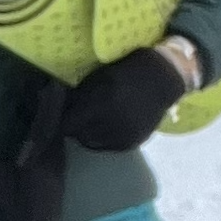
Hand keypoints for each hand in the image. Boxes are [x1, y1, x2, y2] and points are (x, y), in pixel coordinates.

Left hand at [62, 46, 187, 150]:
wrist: (163, 79)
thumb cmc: (125, 74)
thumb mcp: (97, 78)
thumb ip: (77, 97)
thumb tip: (58, 111)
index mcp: (102, 103)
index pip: (68, 124)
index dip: (61, 120)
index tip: (60, 115)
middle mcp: (113, 123)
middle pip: (78, 135)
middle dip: (74, 126)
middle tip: (76, 117)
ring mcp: (124, 135)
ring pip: (90, 143)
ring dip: (87, 133)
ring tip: (91, 121)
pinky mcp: (132, 142)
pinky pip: (107, 147)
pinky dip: (102, 139)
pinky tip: (106, 126)